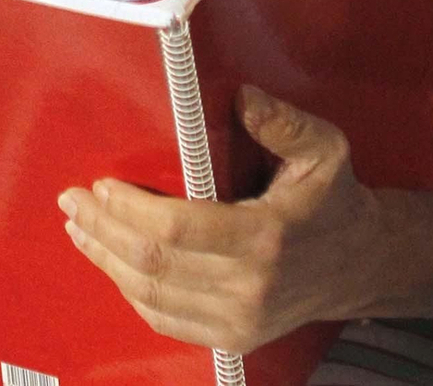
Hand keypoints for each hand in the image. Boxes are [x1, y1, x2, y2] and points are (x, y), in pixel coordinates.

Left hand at [59, 85, 378, 352]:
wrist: (359, 265)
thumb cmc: (333, 197)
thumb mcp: (324, 148)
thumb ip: (281, 122)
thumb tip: (239, 95)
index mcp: (266, 236)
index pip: (178, 229)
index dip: (131, 209)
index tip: (101, 184)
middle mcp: (248, 287)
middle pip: (153, 265)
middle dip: (103, 231)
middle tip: (72, 202)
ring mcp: (237, 321)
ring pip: (151, 297)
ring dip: (107, 261)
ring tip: (79, 230)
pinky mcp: (231, 338)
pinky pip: (165, 320)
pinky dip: (131, 291)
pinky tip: (112, 263)